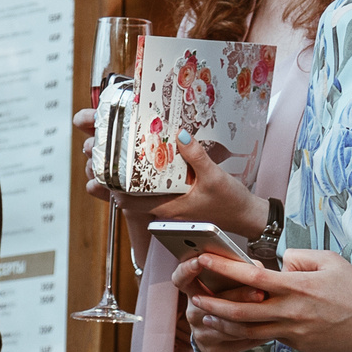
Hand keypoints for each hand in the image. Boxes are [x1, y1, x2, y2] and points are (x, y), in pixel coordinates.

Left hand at [79, 141, 267, 239]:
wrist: (248, 217)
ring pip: (140, 193)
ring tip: (121, 155)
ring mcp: (171, 206)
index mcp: (169, 208)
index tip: (103, 167)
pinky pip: (155, 191)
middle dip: (115, 178)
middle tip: (107, 153)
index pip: (129, 202)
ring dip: (129, 178)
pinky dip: (147, 179)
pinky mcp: (179, 201)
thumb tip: (179, 134)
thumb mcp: (215, 177)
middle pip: (130, 196)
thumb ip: (197, 156)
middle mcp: (165, 209)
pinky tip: (149, 162)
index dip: (112, 187)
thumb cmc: (231, 203)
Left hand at [180, 247, 351, 351]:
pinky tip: (239, 325)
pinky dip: (249, 332)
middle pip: (240, 311)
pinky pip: (269, 337)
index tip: (204, 260)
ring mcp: (293, 332)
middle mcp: (290, 312)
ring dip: (224, 324)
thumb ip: (299, 258)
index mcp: (296, 286)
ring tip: (207, 317)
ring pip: (248, 331)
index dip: (224, 269)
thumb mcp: (330, 261)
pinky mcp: (298, 345)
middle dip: (213, 305)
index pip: (252, 276)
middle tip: (195, 298)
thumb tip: (277, 262)